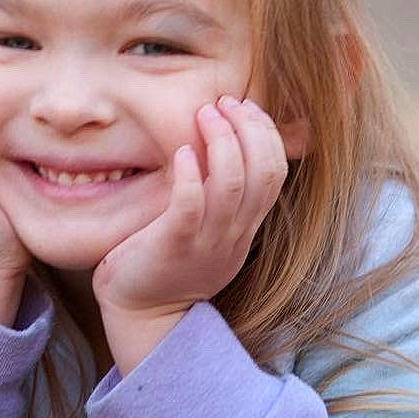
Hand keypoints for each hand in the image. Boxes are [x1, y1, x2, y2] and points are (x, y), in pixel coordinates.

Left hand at [93, 97, 287, 371]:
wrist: (143, 315)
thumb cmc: (167, 262)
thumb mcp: (207, 229)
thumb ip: (219, 196)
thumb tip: (220, 146)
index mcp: (245, 226)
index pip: (275, 171)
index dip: (266, 133)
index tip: (244, 107)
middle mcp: (234, 233)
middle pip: (263, 172)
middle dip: (249, 128)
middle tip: (224, 102)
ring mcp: (207, 242)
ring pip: (232, 185)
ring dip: (222, 141)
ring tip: (205, 114)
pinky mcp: (174, 247)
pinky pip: (191, 207)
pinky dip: (190, 175)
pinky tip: (181, 153)